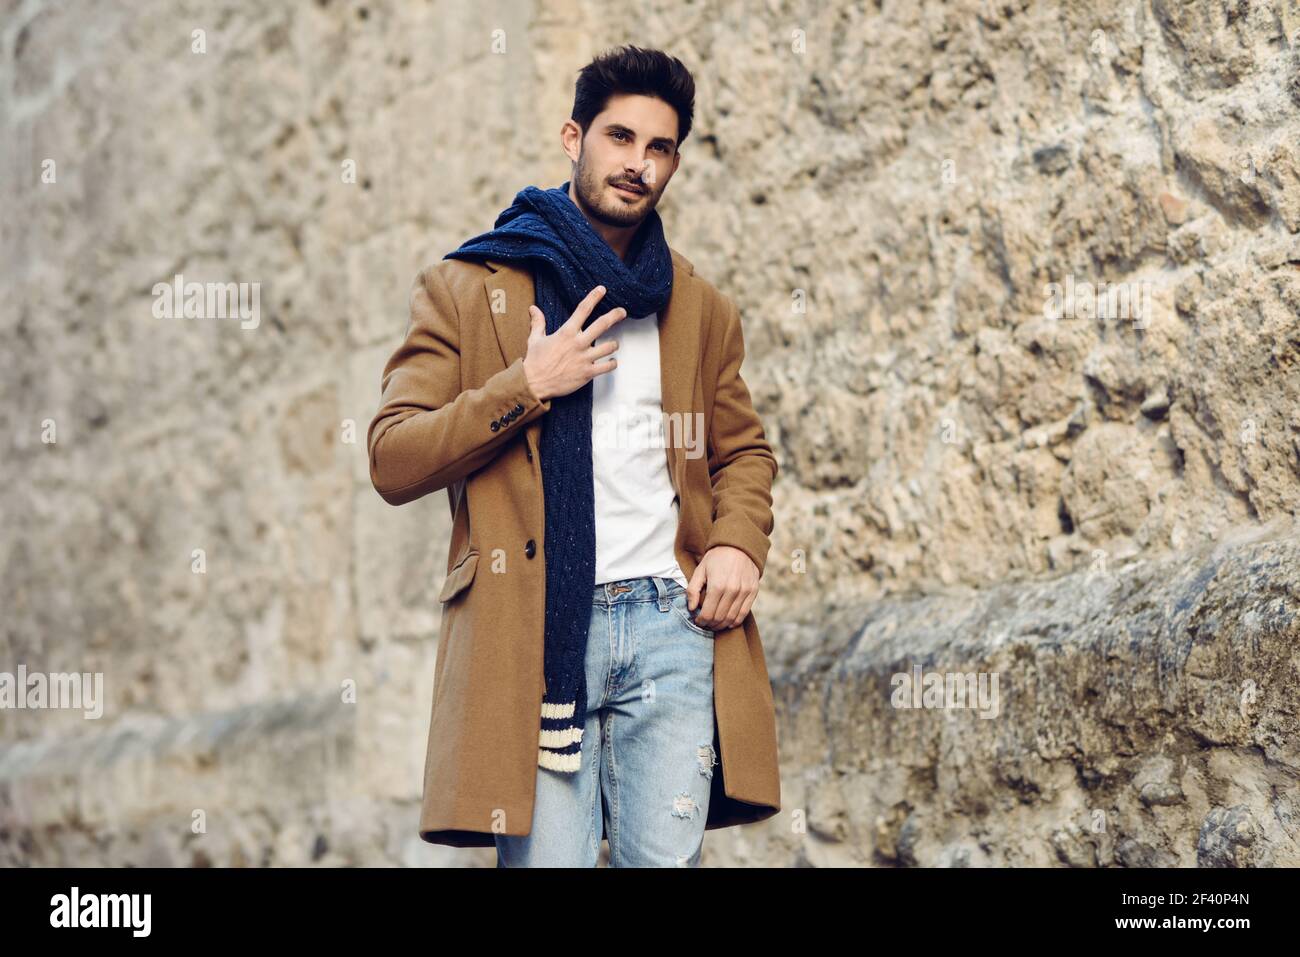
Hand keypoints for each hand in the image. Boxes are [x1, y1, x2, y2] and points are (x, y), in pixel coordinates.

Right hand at [523, 285, 624, 401]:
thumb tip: (533, 308)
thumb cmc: (535, 361)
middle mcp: (578, 343)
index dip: (594, 297)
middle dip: (615, 316)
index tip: (602, 290)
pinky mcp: (587, 373)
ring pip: (609, 346)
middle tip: (622, 312)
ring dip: (614, 344)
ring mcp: (584, 358)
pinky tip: (612, 362)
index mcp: (566, 333)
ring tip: (614, 344)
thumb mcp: (535, 339)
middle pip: (602, 324)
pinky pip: (607, 366)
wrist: (534, 383)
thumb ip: (538, 322)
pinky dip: (612, 363)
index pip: (583, 310)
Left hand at [684, 546, 758, 631]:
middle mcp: (732, 590)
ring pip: (732, 618)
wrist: (738, 545)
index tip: (698, 620)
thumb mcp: (700, 570)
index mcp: (717, 585)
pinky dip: (735, 621)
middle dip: (710, 625)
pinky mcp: (753, 591)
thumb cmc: (716, 557)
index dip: (701, 621)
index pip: (708, 614)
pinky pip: (744, 613)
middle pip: (719, 618)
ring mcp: (744, 592)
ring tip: (715, 624)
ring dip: (722, 625)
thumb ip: (692, 590)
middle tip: (705, 624)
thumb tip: (691, 608)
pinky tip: (728, 622)